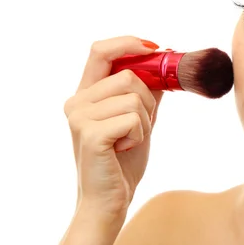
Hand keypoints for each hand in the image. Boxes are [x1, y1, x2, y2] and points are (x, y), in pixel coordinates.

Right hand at [64, 36, 163, 218]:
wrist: (109, 200)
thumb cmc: (122, 162)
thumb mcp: (139, 120)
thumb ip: (147, 92)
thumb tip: (165, 62)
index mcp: (85, 94)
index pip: (100, 51)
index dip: (129, 44)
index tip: (155, 48)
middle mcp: (77, 101)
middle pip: (129, 76)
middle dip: (148, 100)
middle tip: (140, 125)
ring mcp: (80, 117)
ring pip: (135, 97)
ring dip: (145, 121)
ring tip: (129, 140)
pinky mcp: (91, 133)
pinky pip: (134, 118)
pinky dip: (140, 135)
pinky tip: (124, 149)